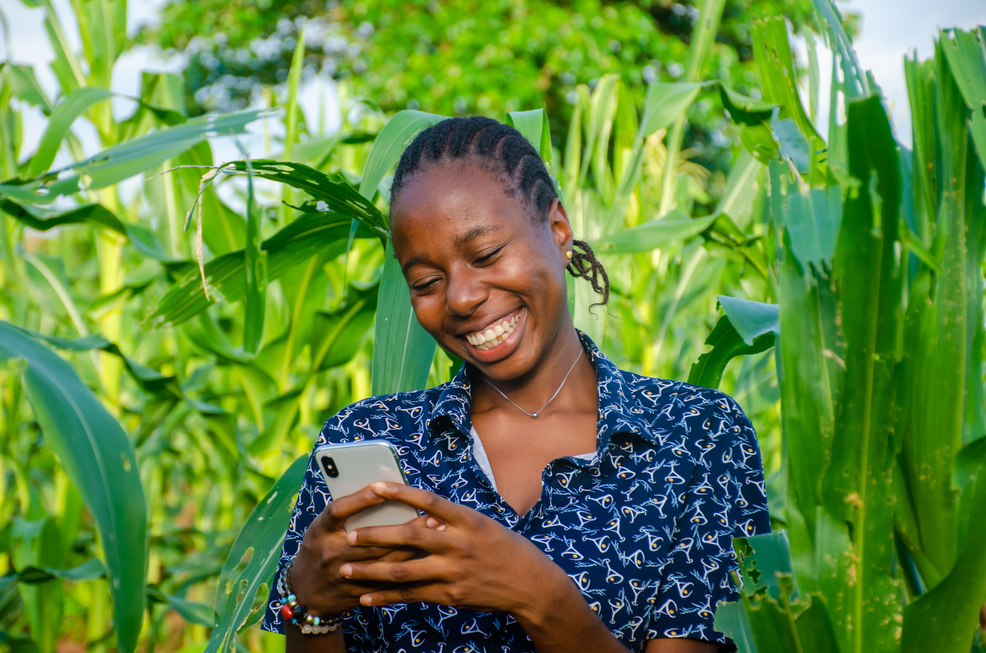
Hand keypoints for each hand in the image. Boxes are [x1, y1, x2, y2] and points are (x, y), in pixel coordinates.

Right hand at [291, 484, 430, 615]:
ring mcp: (344, 575)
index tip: (383, 487)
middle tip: (431, 514)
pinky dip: (408, 571)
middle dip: (404, 527)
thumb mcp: (322, 527)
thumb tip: (381, 490)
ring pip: (384, 561)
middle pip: (371, 539)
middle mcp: (331, 553)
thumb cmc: (319, 547)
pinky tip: (428, 560)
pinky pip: (386, 583)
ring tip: (436, 533)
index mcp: (321, 531)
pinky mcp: (357, 592)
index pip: (339, 510)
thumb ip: (346, 512)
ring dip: (413, 547)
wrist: (305, 592)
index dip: (360, 499)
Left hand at [338, 482, 567, 618]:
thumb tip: (419, 515)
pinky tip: (366, 597)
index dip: (399, 493)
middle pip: (409, 537)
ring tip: (346, 568)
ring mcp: (454, 571)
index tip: (374, 486)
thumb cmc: (506, 548)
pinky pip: (411, 595)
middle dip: (375, 536)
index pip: (428, 501)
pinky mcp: (450, 595)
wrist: (531, 585)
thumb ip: (451, 521)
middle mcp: (459, 544)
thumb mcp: (482, 525)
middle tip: (349, 535)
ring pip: (403, 570)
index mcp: (468, 520)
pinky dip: (386, 596)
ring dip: (371, 570)